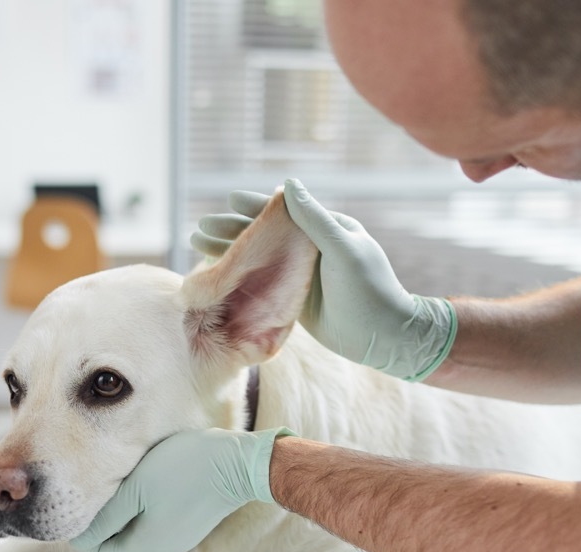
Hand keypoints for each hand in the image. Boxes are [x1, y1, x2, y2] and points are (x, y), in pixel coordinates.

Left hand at [70, 427, 291, 551]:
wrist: (240, 462)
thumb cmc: (186, 470)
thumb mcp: (137, 488)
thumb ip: (106, 516)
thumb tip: (79, 536)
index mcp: (148, 547)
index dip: (85, 539)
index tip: (83, 508)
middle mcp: (163, 550)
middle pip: (119, 550)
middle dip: (102, 526)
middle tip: (98, 492)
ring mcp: (178, 537)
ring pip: (136, 535)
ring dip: (122, 516)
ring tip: (121, 485)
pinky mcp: (188, 523)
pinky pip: (154, 524)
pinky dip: (141, 510)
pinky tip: (144, 484)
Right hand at [191, 179, 456, 380]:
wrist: (383, 337)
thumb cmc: (369, 290)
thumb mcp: (343, 250)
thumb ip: (314, 218)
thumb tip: (287, 185)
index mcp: (326, 229)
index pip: (284, 212)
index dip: (255, 207)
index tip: (229, 198)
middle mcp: (312, 248)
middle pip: (264, 235)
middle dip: (231, 230)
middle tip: (199, 227)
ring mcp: (302, 274)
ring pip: (258, 258)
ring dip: (229, 252)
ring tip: (197, 246)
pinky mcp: (296, 298)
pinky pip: (262, 282)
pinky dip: (240, 277)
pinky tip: (219, 275)